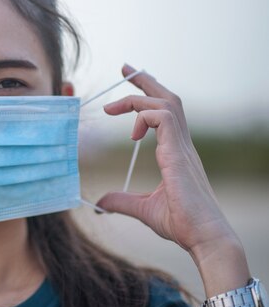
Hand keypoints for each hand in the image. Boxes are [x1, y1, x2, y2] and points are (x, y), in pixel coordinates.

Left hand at [96, 65, 240, 262]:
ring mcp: (182, 147)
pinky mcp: (178, 153)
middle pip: (168, 98)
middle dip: (146, 80)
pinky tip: (131, 133)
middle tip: (124, 69)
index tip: (124, 89)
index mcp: (176, 152)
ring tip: (112, 106)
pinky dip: (143, 116)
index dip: (146, 96)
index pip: (164, 113)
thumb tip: (101, 202)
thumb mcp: (143, 209)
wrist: (204, 238)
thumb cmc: (182, 224)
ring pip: (166, 103)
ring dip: (139, 96)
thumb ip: (123, 201)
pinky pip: (162, 118)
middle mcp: (182, 145)